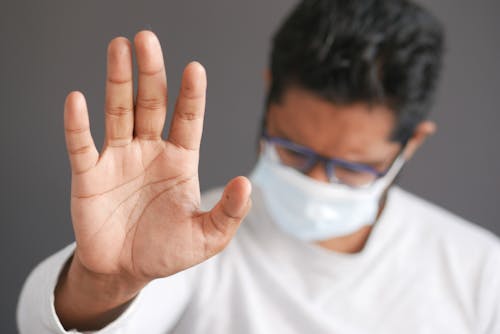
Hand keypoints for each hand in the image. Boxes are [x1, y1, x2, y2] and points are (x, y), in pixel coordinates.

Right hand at [63, 31, 250, 286]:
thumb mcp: (206, 238)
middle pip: (151, 104)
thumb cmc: (167, 251)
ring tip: (119, 48)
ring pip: (118, 112)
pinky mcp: (88, 175)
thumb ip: (228, 213)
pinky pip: (81, 145)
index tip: (195, 69)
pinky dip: (78, 124)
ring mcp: (118, 159)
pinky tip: (78, 99)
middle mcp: (149, 151)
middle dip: (150, 72)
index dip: (191, 95)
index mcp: (180, 160)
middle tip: (147, 39)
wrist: (125, 270)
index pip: (188, 119)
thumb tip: (245, 183)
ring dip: (117, 81)